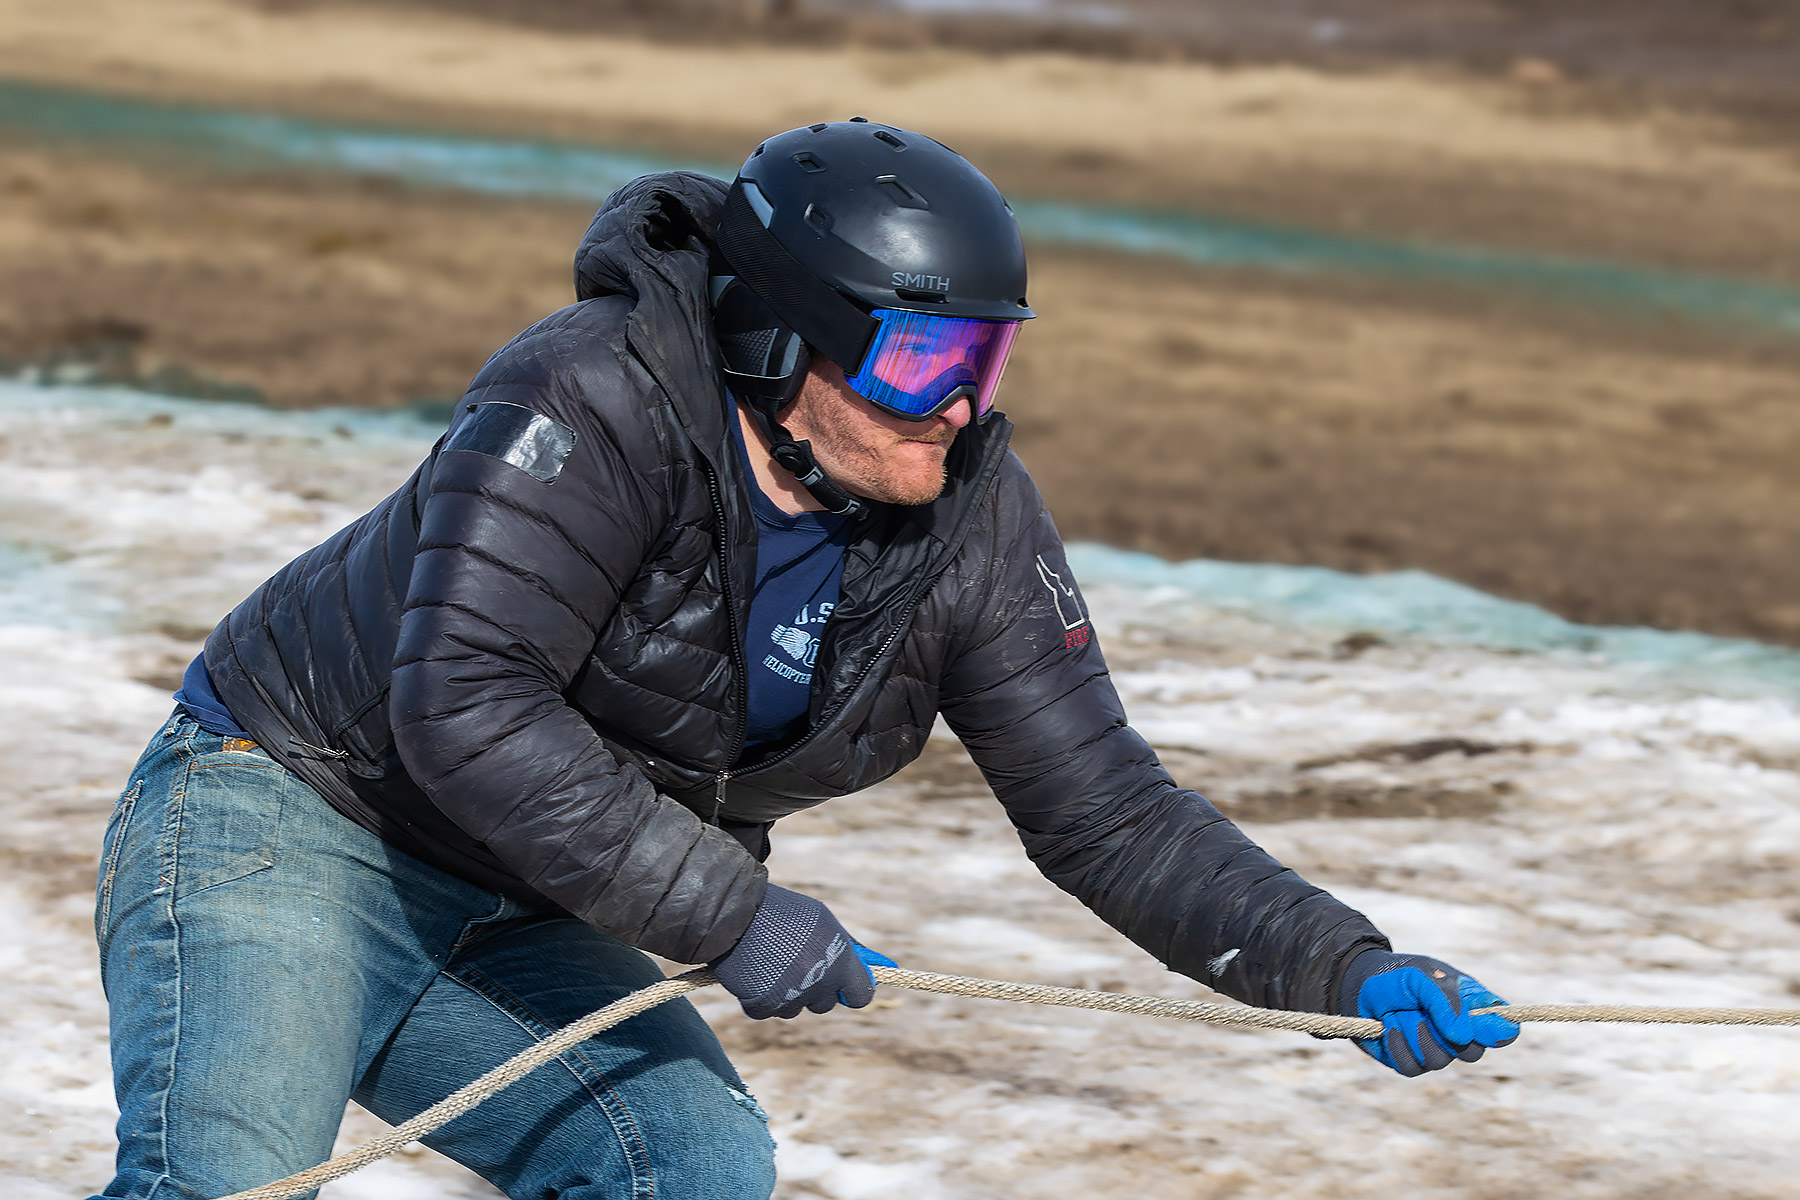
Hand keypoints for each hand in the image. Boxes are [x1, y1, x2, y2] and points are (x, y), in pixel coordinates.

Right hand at [710, 885, 893, 1019]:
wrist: (739, 911)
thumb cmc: (787, 914)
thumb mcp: (826, 924)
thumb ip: (852, 950)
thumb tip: (887, 967)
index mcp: (840, 963)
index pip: (861, 996)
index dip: (851, 989)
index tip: (842, 983)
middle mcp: (819, 984)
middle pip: (824, 1004)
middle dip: (815, 989)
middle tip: (797, 962)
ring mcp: (791, 998)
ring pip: (795, 1008)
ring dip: (787, 993)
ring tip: (773, 962)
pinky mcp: (763, 1006)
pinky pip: (768, 1010)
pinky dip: (761, 997)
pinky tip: (756, 973)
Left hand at [1337, 950, 1518, 1076]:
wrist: (1359, 985)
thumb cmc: (1398, 976)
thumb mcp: (1423, 977)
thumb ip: (1447, 1001)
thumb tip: (1463, 1036)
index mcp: (1473, 1007)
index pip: (1503, 1029)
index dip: (1496, 1032)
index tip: (1476, 1025)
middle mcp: (1460, 1033)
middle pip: (1473, 1052)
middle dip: (1444, 1031)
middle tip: (1423, 1010)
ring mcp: (1437, 1050)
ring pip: (1439, 1060)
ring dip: (1414, 1033)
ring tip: (1401, 1012)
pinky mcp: (1412, 1063)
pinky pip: (1413, 1067)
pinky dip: (1397, 1044)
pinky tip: (1388, 1027)